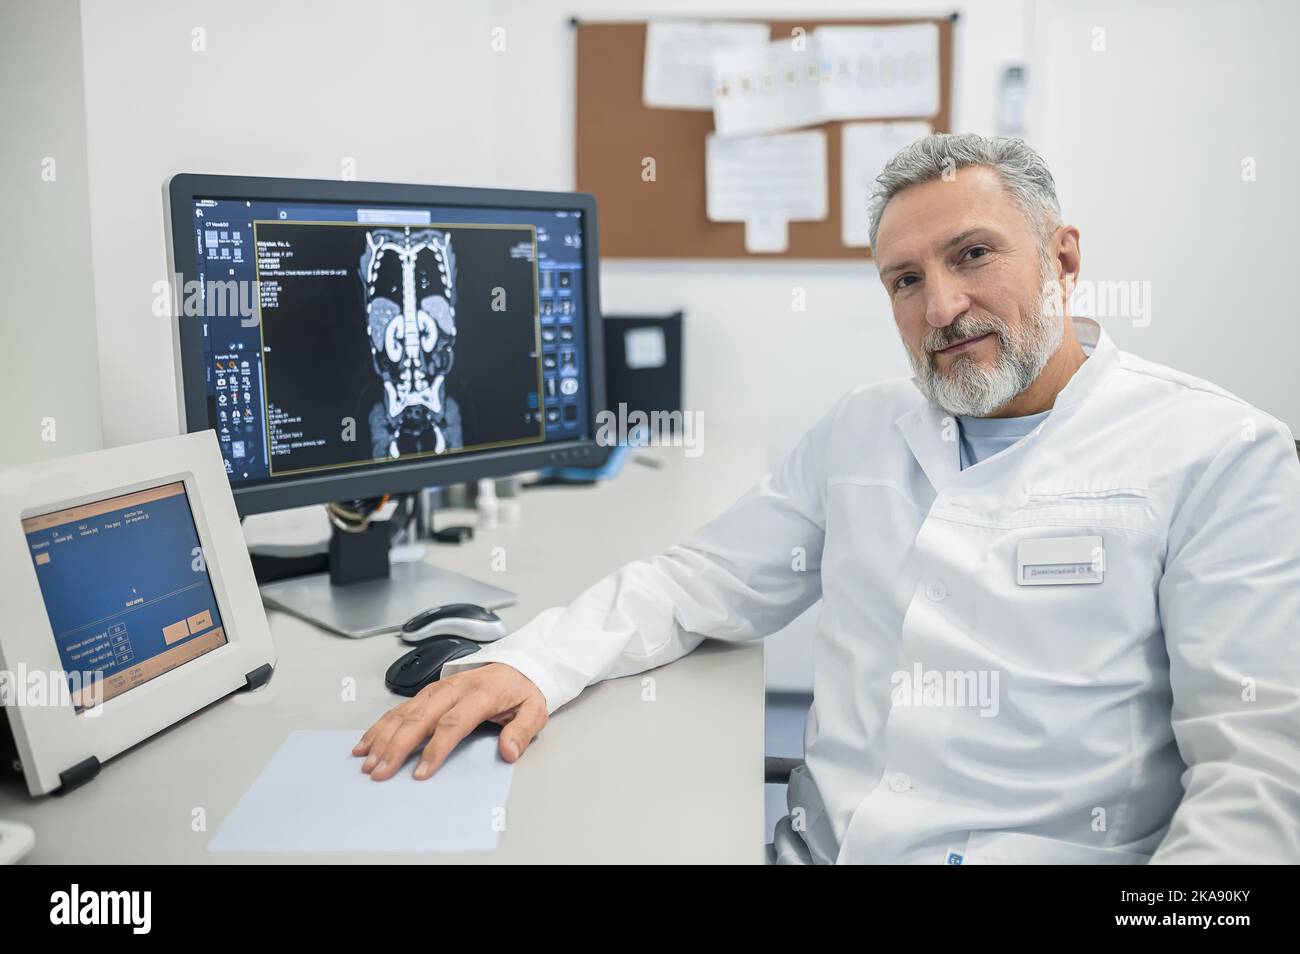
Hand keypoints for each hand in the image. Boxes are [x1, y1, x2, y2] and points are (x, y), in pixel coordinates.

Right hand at [353, 662, 546, 780]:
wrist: (516, 665)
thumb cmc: (521, 690)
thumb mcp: (534, 709)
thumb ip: (522, 730)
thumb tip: (509, 751)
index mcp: (481, 693)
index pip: (453, 723)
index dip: (436, 749)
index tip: (421, 773)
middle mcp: (454, 688)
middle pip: (420, 718)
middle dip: (397, 746)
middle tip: (381, 771)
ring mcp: (438, 688)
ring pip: (405, 712)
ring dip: (384, 737)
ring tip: (367, 761)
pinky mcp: (428, 692)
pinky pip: (400, 708)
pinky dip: (380, 725)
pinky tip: (366, 742)